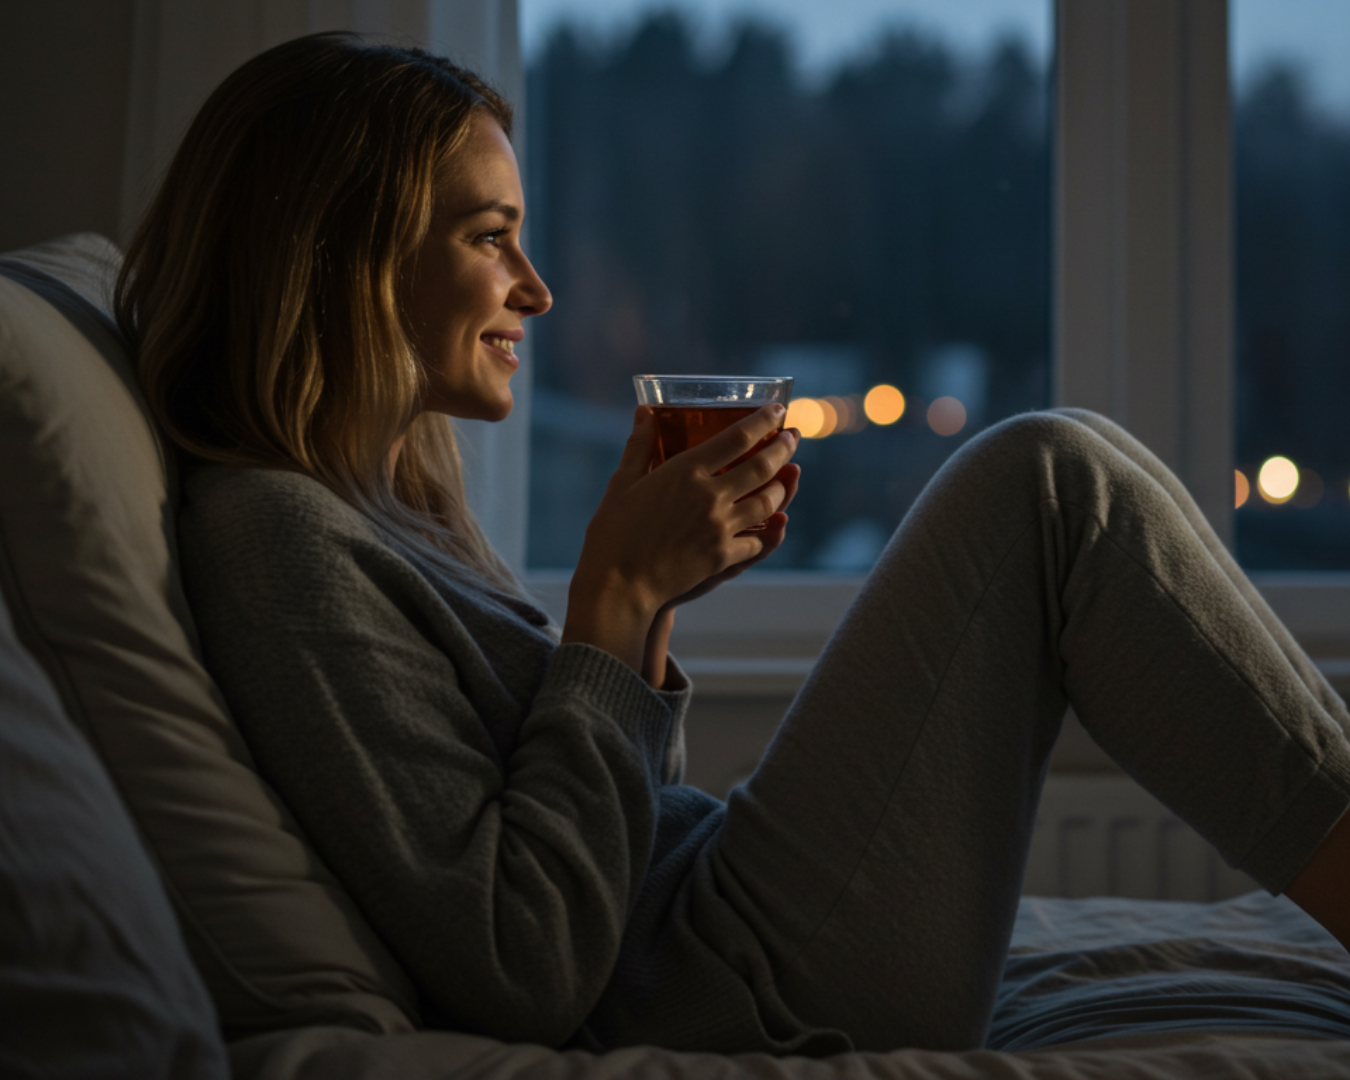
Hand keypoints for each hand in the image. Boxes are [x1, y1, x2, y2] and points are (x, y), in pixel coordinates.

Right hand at [562, 404, 799, 672]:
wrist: (618, 585)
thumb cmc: (612, 532)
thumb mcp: (622, 482)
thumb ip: (639, 445)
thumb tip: (644, 412)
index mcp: (686, 471)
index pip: (738, 437)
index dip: (763, 421)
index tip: (777, 411)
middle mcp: (710, 496)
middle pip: (762, 466)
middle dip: (783, 448)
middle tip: (793, 437)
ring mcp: (720, 528)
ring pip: (768, 502)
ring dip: (782, 487)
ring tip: (787, 477)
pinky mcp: (723, 557)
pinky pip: (758, 541)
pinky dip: (769, 531)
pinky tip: (773, 523)